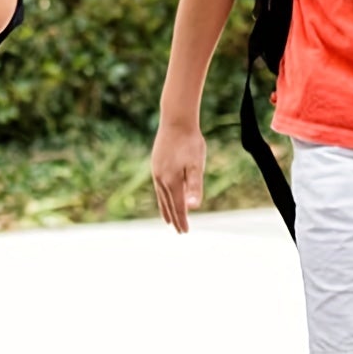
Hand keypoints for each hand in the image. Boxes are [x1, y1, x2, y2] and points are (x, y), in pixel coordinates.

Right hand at [152, 120, 205, 234]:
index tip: (185, 232)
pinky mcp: (155, 164)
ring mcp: (156, 171)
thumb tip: (193, 208)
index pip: (178, 206)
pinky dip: (162, 196)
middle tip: (179, 231)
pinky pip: (158, 186)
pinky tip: (165, 195)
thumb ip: (195, 186)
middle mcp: (161, 179)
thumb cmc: (190, 142)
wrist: (176, 120)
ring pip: (161, 196)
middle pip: (168, 204)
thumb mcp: (197, 165)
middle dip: (174, 218)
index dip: (182, 220)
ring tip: (168, 220)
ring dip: (165, 209)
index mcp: (172, 181)